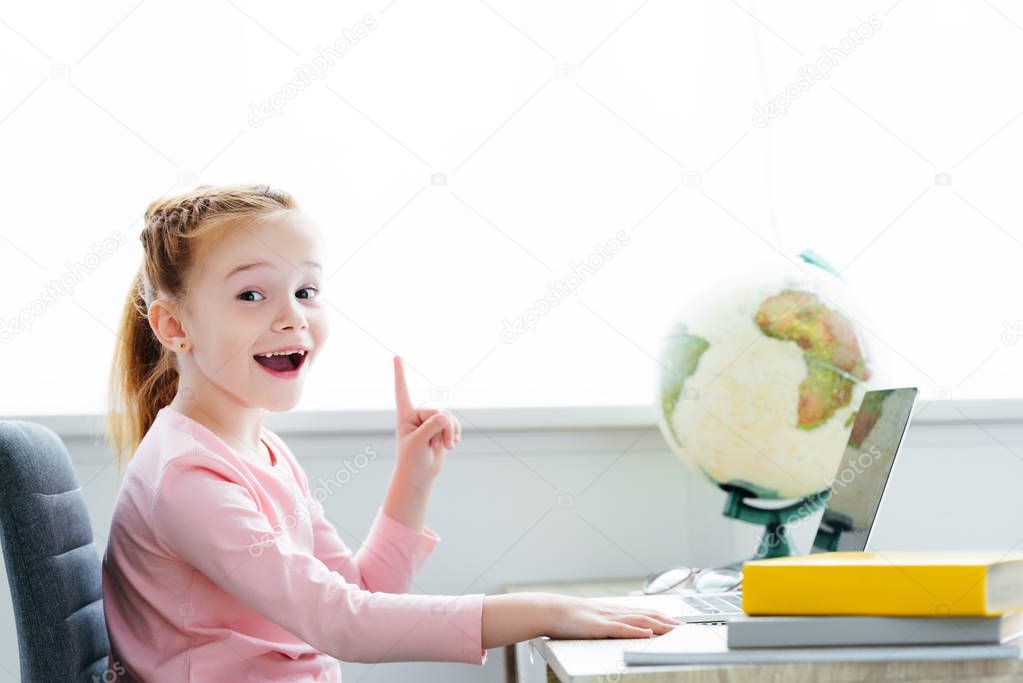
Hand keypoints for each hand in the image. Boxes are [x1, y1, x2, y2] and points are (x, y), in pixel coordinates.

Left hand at [393, 355, 460, 481]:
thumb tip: (445, 416)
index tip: (396, 356)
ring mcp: (431, 421)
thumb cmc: (412, 460)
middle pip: (438, 411)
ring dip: (450, 434)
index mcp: (405, 414)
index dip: (400, 373)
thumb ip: (431, 428)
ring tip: (443, 447)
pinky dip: (455, 434)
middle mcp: (418, 414)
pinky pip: (455, 423)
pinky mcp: (442, 428)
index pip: (402, 390)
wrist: (420, 475)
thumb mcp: (419, 444)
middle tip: (437, 445)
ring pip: (449, 418)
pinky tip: (450, 445)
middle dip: (443, 429)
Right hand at [543, 594, 679, 639]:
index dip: (664, 618)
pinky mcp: (599, 627)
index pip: (645, 613)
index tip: (679, 623)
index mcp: (615, 611)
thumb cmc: (570, 618)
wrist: (551, 610)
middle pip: (648, 615)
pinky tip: (647, 633)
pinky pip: (620, 629)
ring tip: (675, 630)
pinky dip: (635, 630)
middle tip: (686, 628)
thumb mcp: (594, 620)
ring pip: (639, 621)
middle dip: (668, 622)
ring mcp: (608, 618)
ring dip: (659, 625)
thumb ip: (610, 624)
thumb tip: (624, 629)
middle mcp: (616, 612)